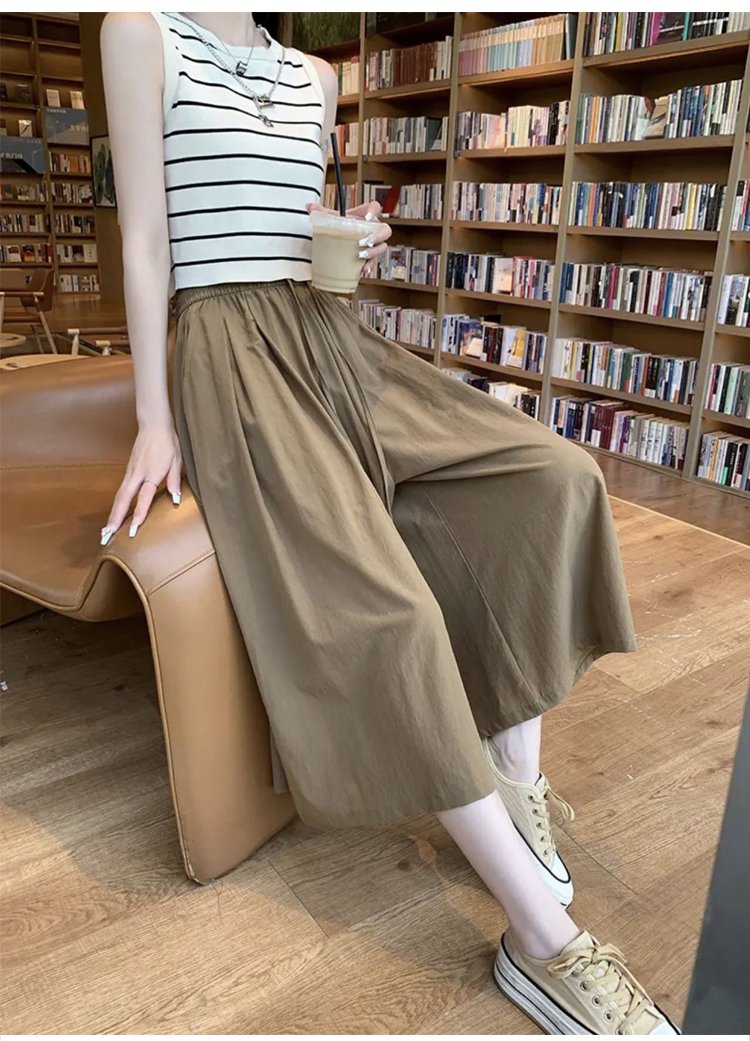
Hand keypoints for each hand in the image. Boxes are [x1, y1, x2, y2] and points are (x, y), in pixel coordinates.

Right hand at [99, 423, 182, 544]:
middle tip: (108, 536)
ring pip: (119, 497)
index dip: (139, 513)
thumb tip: (175, 499)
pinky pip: (121, 492)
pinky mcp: (128, 472)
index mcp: (152, 473)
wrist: (153, 425)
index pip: (144, 497)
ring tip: (106, 532)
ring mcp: (131, 473)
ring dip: (112, 514)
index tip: (133, 528)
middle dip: (115, 519)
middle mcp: (138, 475)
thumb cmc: (168, 443)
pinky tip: (114, 516)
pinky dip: (116, 505)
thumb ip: (174, 480)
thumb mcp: (177, 460)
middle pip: (124, 499)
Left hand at [306, 199, 391, 276]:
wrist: (338, 241)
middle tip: (366, 241)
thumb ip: (320, 212)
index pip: (375, 207)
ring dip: (373, 252)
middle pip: (385, 230)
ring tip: (361, 255)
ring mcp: (373, 244)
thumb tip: (309, 208)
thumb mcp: (330, 218)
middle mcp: (373, 229)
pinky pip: (374, 262)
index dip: (374, 212)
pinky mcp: (369, 257)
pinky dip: (368, 267)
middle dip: (378, 236)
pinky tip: (362, 270)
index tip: (367, 218)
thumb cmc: (339, 226)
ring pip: (382, 247)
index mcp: (365, 215)